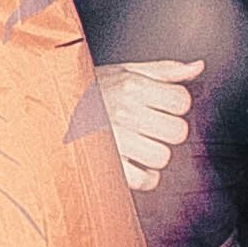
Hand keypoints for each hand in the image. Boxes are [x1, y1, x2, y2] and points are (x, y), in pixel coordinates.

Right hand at [95, 58, 203, 193]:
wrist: (49, 106)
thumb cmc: (91, 89)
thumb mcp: (125, 71)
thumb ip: (164, 70)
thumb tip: (197, 66)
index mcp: (132, 86)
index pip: (181, 101)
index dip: (175, 104)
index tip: (161, 105)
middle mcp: (124, 112)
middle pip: (178, 132)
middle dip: (168, 130)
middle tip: (151, 126)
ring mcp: (115, 140)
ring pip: (163, 157)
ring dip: (155, 154)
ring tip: (140, 144)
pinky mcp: (107, 165)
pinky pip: (145, 180)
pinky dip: (145, 176)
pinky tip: (135, 164)